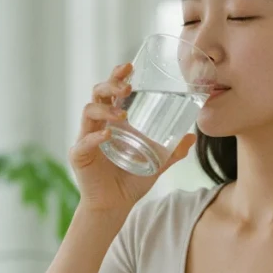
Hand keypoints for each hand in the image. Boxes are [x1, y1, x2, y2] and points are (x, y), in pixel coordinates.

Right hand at [70, 63, 196, 213]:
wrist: (115, 206)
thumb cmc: (131, 182)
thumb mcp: (157, 164)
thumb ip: (172, 152)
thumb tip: (192, 137)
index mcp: (113, 122)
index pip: (111, 92)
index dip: (118, 77)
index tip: (129, 66)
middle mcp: (97, 125)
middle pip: (97, 95)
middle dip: (110, 85)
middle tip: (127, 86)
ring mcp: (86, 139)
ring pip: (88, 112)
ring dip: (106, 110)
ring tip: (123, 115)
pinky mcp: (79, 156)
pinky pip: (84, 141)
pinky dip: (95, 137)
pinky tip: (107, 135)